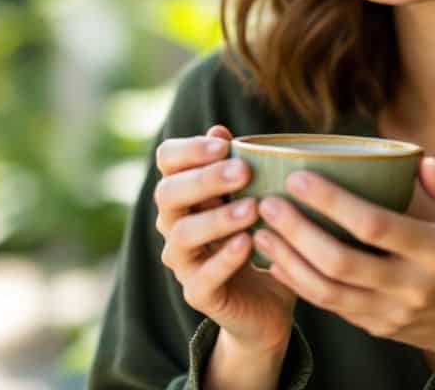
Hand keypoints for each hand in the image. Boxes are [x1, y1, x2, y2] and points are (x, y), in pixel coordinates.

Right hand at [153, 125, 297, 353]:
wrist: (266, 304)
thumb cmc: (259, 239)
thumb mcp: (254, 199)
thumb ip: (238, 167)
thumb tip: (219, 131)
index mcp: (185, 193)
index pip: (167, 161)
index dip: (189, 149)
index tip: (223, 145)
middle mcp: (174, 224)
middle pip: (168, 194)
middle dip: (204, 180)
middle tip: (243, 172)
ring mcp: (183, 261)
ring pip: (182, 235)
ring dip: (216, 218)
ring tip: (251, 209)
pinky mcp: (198, 294)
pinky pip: (202, 277)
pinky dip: (225, 259)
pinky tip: (248, 243)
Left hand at [250, 156, 434, 379]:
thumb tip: (423, 160)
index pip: (376, 225)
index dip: (333, 202)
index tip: (299, 177)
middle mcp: (411, 287)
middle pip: (341, 260)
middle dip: (297, 230)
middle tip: (268, 202)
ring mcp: (391, 312)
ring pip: (327, 290)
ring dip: (288, 259)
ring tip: (260, 231)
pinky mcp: (376, 327)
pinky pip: (329, 307)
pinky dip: (298, 283)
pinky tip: (275, 260)